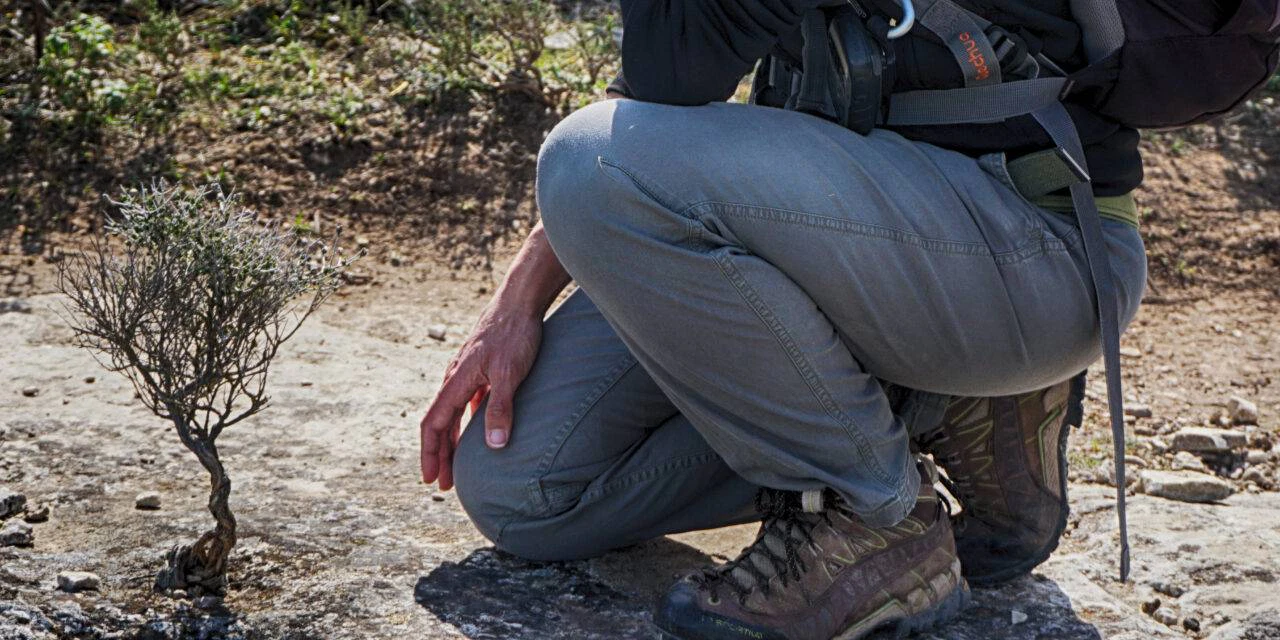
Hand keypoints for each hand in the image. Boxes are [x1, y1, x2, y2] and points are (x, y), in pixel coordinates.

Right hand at [419, 300, 542, 489]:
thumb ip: (501, 409)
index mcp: (457, 380)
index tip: (431, 478)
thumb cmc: (515, 334)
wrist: (521, 300)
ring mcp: (467, 372)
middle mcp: (456, 377)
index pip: (434, 424)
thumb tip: (494, 446)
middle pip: (440, 422)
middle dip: (439, 454)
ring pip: (452, 412)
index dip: (431, 453)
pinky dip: (466, 422)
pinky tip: (478, 433)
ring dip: (452, 440)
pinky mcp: (481, 367)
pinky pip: (467, 402)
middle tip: (442, 483)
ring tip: (456, 465)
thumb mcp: (510, 373)